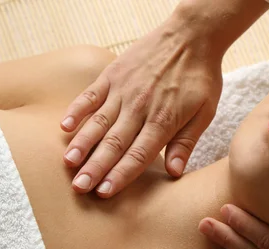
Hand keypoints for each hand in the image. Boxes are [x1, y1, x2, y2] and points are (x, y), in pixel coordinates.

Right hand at [61, 10, 222, 196]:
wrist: (192, 36)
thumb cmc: (200, 77)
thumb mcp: (205, 113)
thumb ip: (185, 143)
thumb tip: (175, 173)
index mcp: (163, 121)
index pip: (138, 155)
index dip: (121, 175)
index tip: (105, 192)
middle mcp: (139, 108)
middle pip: (114, 144)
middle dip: (96, 168)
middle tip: (79, 188)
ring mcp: (123, 90)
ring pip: (98, 122)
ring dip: (82, 144)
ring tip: (68, 164)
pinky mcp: (113, 75)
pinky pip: (90, 95)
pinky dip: (76, 110)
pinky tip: (64, 127)